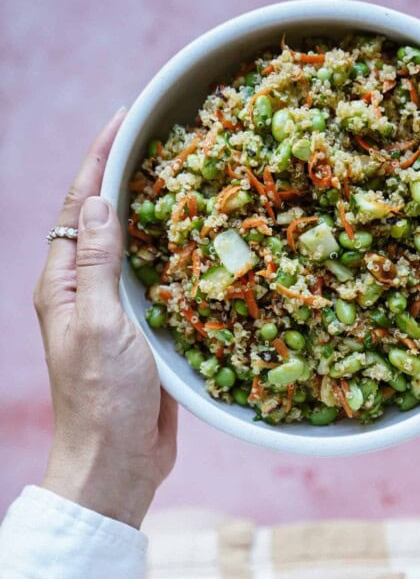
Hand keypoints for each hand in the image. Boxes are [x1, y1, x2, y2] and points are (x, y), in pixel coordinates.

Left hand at [34, 110, 177, 528]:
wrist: (117, 461)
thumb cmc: (102, 397)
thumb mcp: (99, 323)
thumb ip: (100, 262)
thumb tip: (101, 200)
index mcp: (64, 282)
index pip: (81, 206)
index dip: (100, 158)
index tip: (125, 118)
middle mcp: (86, 289)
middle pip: (104, 219)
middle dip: (126, 175)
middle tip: (162, 139)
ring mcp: (115, 310)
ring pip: (133, 246)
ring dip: (152, 211)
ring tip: (183, 175)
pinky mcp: (142, 330)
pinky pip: (156, 280)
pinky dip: (173, 253)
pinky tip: (196, 240)